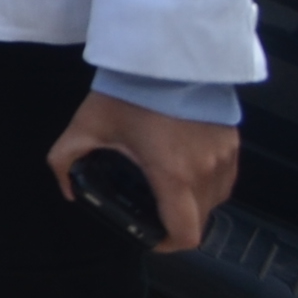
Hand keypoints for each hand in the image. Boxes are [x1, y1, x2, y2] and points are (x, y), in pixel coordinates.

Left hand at [49, 91, 238, 254]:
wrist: (166, 53)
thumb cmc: (128, 90)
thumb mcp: (86, 125)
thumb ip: (65, 159)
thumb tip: (68, 188)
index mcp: (173, 175)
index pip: (185, 233)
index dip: (167, 244)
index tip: (150, 236)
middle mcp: (207, 172)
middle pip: (200, 219)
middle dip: (175, 221)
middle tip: (150, 209)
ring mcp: (224, 157)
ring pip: (216, 199)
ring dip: (194, 203)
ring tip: (166, 189)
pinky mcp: (233, 142)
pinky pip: (225, 178)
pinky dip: (207, 183)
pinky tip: (184, 168)